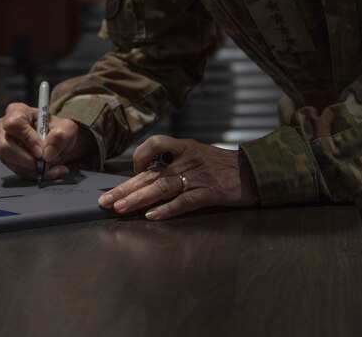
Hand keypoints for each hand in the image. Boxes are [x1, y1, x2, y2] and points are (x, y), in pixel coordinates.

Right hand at [0, 102, 95, 180]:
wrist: (56, 143)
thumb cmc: (57, 130)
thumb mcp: (66, 128)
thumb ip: (60, 136)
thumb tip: (47, 153)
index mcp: (17, 111)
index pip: (14, 124)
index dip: (27, 139)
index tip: (41, 150)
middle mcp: (4, 128)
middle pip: (5, 147)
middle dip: (28, 159)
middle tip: (46, 162)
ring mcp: (3, 145)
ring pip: (10, 162)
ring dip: (33, 169)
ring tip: (51, 166)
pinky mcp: (8, 160)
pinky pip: (17, 172)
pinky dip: (35, 175)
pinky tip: (49, 171)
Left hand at [97, 135, 259, 219]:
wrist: (257, 171)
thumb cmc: (226, 166)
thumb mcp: (200, 155)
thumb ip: (177, 162)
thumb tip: (149, 176)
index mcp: (185, 147)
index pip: (155, 145)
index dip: (139, 157)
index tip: (130, 172)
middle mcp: (188, 159)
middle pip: (151, 173)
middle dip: (125, 188)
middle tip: (104, 201)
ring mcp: (199, 176)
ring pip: (162, 187)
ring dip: (139, 199)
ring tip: (120, 209)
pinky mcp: (211, 192)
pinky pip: (185, 201)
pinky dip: (168, 209)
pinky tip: (152, 217)